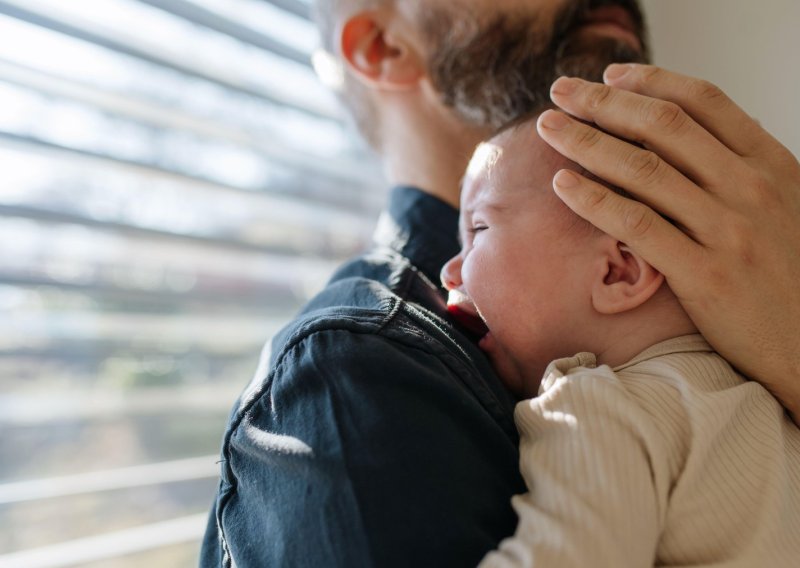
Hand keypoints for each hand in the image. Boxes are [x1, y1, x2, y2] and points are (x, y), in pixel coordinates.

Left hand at [535, 64, 799, 422]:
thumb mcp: (778, 203)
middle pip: (663, 126)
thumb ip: (733, 167)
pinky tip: (562, 184)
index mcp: (770, 162)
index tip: (610, 74)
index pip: (704, 101)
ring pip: (643, 169)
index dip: (651, 81)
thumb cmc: (782, 270)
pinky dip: (594, 199)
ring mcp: (729, 230)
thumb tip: (672, 133)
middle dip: (603, 102)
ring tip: (548, 127)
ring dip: (586, 141)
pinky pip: (637, 225)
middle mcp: (750, 187)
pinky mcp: (705, 274)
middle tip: (562, 91)